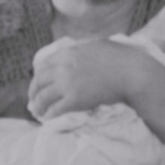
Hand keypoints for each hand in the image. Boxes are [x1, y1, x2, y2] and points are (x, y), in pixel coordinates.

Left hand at [28, 39, 149, 119]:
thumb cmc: (120, 58)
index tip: (38, 84)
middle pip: (39, 81)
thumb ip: (83, 47)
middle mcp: (63, 67)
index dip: (37, 77)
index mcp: (68, 53)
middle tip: (33, 101)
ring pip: (43, 97)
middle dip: (33, 93)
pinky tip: (49, 120)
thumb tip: (78, 48)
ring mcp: (68, 84)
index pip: (42, 65)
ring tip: (39, 113)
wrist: (131, 73)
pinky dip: (49, 115)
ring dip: (38, 106)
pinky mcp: (75, 99)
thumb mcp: (97, 44)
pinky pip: (55, 109)